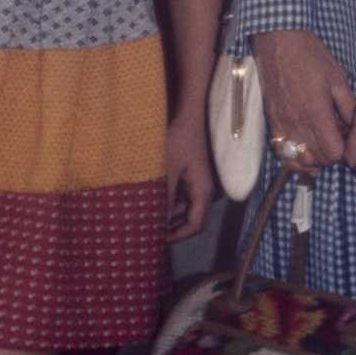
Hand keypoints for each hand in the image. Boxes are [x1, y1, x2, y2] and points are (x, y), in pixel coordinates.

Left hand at [166, 107, 214, 241]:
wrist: (188, 116)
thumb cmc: (178, 140)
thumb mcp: (167, 170)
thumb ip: (163, 197)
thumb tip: (157, 222)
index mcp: (203, 191)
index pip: (196, 224)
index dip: (179, 235)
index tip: (159, 239)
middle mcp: (205, 189)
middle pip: (193, 219)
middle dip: (175, 228)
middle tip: (153, 232)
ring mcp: (199, 182)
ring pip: (187, 208)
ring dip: (171, 215)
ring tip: (150, 218)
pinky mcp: (192, 175)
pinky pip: (184, 197)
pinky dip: (171, 202)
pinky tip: (156, 201)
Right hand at [252, 29, 355, 169]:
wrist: (280, 42)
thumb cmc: (310, 56)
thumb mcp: (338, 78)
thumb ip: (348, 106)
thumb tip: (354, 127)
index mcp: (316, 114)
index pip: (333, 153)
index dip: (343, 151)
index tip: (346, 139)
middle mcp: (297, 124)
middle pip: (317, 160)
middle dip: (330, 155)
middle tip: (335, 139)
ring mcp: (282, 124)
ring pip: (298, 160)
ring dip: (312, 158)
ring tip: (319, 145)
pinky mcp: (272, 121)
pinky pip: (281, 151)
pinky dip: (293, 156)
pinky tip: (302, 149)